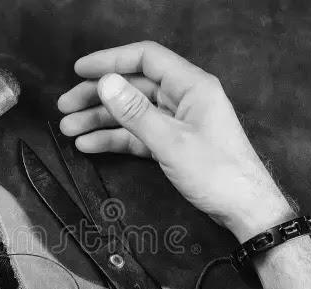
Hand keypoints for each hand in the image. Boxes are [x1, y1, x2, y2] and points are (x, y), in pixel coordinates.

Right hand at [57, 41, 292, 240]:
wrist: (244, 209)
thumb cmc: (218, 173)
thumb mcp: (171, 141)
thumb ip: (136, 112)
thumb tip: (106, 83)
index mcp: (191, 86)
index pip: (145, 58)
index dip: (110, 60)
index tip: (80, 70)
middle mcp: (184, 98)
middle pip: (133, 86)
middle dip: (98, 95)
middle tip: (65, 105)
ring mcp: (178, 122)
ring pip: (131, 112)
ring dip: (100, 120)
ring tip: (69, 129)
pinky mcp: (173, 144)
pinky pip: (137, 135)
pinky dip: (114, 139)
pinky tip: (89, 145)